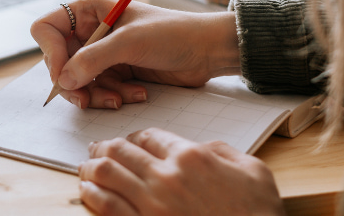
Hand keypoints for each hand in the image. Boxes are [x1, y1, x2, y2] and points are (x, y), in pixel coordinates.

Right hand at [30, 0, 239, 108]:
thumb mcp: (130, 43)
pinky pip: (97, 90)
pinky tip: (136, 94)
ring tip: (121, 98)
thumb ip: (93, 60)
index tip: (63, 74)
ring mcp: (101, 52)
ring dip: (97, 94)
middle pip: (59, 61)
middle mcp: (90, 29)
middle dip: (75, 82)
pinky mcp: (114, 71)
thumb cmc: (173, 33)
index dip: (50, 53)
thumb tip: (63, 80)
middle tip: (86, 99)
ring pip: (77, 81)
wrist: (207, 50)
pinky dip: (112, 97)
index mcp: (89, 9)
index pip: (47, 29)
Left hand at [78, 128, 284, 215]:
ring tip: (85, 166)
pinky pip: (107, 207)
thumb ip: (223, 152)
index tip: (130, 142)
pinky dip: (92, 194)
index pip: (149, 136)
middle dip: (104, 147)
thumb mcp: (254, 172)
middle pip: (121, 151)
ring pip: (108, 174)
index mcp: (192, 157)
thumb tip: (203, 147)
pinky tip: (86, 190)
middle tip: (96, 148)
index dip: (135, 137)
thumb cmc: (259, 215)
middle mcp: (167, 177)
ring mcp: (152, 205)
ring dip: (91, 166)